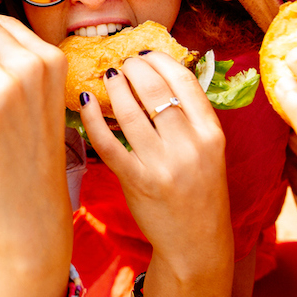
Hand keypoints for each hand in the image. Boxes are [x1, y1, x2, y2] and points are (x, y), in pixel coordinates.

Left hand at [77, 53, 232, 290]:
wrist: (197, 242)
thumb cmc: (199, 192)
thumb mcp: (209, 151)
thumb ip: (190, 118)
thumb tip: (157, 76)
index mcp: (211, 133)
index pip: (184, 81)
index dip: (160, 60)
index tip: (144, 54)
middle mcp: (191, 145)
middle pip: (155, 90)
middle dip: (133, 69)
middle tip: (120, 65)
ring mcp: (163, 165)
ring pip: (130, 112)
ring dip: (113, 88)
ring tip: (107, 78)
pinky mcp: (137, 181)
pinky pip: (109, 142)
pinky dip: (93, 119)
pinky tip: (85, 103)